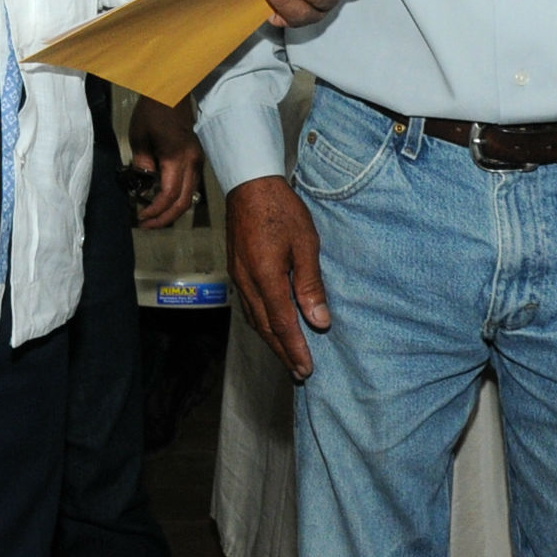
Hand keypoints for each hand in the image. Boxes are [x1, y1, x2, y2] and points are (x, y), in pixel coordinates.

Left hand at [127, 96, 204, 230]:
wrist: (172, 92)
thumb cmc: (152, 110)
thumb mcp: (139, 136)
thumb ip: (142, 163)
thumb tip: (145, 184)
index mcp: (177, 157)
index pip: (170, 194)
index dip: (156, 211)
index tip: (141, 217)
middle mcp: (192, 162)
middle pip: (184, 202)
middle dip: (165, 218)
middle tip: (147, 225)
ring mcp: (197, 160)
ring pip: (189, 196)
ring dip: (172, 210)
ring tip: (153, 216)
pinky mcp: (196, 158)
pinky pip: (189, 185)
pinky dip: (177, 198)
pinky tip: (162, 200)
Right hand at [226, 176, 331, 382]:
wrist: (249, 184)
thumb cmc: (282, 209)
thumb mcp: (305, 243)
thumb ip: (310, 284)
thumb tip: (319, 320)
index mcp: (266, 277)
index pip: (282, 323)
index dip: (295, 348)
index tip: (307, 369)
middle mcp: (248, 282)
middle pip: (265, 327)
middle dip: (283, 352)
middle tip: (300, 373)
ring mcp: (239, 277)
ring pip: (254, 319)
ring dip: (271, 340)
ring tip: (287, 357)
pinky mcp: (237, 270)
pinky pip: (249, 306)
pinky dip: (261, 323)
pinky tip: (270, 327)